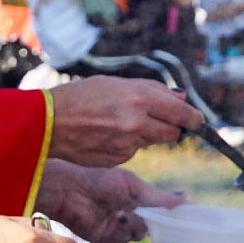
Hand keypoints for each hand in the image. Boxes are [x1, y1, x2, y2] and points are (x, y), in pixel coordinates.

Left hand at [36, 160, 181, 242]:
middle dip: (157, 220)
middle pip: (156, 226)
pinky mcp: (108, 239)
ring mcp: (120, 228)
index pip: (163, 211)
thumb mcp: (133, 185)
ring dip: (136, 222)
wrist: (71, 190)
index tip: (191, 216)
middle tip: (156, 211)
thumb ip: (158, 197)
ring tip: (123, 209)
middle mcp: (132, 215)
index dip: (174, 214)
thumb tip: (185, 199)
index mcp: (139, 200)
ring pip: (141, 233)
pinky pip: (125, 239)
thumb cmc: (99, 179)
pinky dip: (123, 228)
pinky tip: (116, 216)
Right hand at [47, 76, 202, 166]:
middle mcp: (137, 122)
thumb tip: (181, 98)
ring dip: (144, 134)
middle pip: (172, 133)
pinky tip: (105, 136)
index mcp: (139, 98)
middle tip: (155, 120)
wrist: (48, 123)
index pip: (182, 114)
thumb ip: (151, 89)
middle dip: (169, 127)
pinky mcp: (117, 160)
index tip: (196, 120)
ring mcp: (127, 144)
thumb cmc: (80, 96)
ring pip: (151, 142)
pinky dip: (125, 145)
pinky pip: (132, 152)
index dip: (193, 118)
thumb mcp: (115, 83)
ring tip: (118, 124)